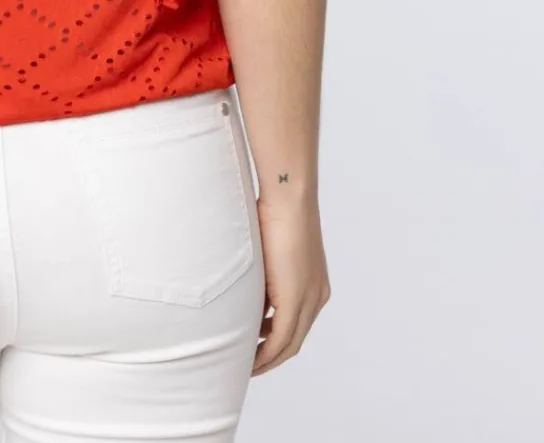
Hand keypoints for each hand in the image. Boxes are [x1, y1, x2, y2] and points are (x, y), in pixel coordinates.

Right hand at [251, 195, 330, 374]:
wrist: (289, 197)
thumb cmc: (275, 211)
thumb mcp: (270, 250)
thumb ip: (264, 273)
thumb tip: (246, 286)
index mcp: (314, 284)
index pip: (297, 324)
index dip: (277, 340)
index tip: (255, 346)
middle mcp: (317, 296)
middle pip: (295, 340)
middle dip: (272, 357)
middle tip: (248, 365)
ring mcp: (310, 299)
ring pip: (290, 344)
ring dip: (268, 358)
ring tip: (246, 364)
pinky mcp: (297, 299)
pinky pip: (282, 338)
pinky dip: (267, 353)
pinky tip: (251, 358)